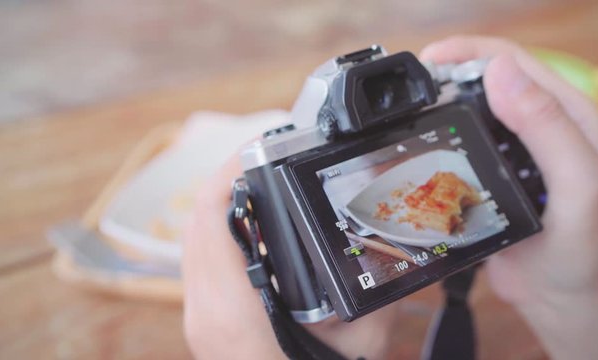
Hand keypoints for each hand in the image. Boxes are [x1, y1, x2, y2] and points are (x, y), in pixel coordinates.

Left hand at [182, 156, 397, 359]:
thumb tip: (402, 256)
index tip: (262, 142)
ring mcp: (197, 315)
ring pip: (195, 236)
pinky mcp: (205, 320)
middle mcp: (203, 307)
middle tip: (269, 155)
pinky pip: (202, 258)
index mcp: (232, 309)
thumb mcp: (363, 341)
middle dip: (231, 176)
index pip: (210, 214)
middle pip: (198, 217)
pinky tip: (254, 225)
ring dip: (225, 201)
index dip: (231, 166)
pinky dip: (223, 230)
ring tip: (263, 180)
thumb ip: (377, 294)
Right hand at [420, 36, 597, 358]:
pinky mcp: (490, 173)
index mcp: (565, 113)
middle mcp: (537, 125)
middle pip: (485, 80)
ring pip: (468, 111)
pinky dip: (437, 137)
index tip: (429, 61)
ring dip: (439, 105)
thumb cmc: (583, 246)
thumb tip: (500, 70)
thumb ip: (546, 125)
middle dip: (447, 74)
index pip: (513, 62)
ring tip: (408, 113)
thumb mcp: (576, 183)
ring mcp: (511, 150)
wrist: (563, 298)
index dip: (469, 52)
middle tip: (411, 90)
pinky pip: (459, 144)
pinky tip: (420, 146)